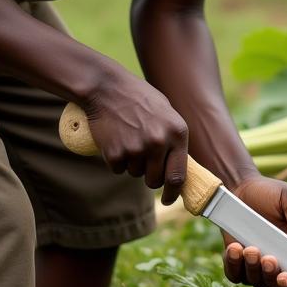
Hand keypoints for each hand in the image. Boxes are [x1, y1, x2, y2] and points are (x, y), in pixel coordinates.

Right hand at [85, 69, 187, 202]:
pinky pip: (118, 169)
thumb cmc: (139, 98)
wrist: (107, 87)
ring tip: (129, 137)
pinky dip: (116, 160)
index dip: (174, 192)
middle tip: (142, 160)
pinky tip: (116, 139)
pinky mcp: (116, 153)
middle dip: (149, 177)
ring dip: (132, 163)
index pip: (178, 175)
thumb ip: (174, 138)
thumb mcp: (166, 113)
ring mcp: (137, 149)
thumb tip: (179, 167)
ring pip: (135, 173)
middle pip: (155, 180)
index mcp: (177, 133)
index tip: (169, 199)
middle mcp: (159, 143)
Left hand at [222, 175, 286, 286]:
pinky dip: (235, 266)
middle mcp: (279, 263)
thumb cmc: (271, 192)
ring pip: (258, 283)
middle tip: (270, 260)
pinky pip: (235, 275)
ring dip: (255, 270)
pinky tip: (235, 248)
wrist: (240, 186)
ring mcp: (256, 265)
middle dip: (277, 279)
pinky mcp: (236, 262)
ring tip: (251, 248)